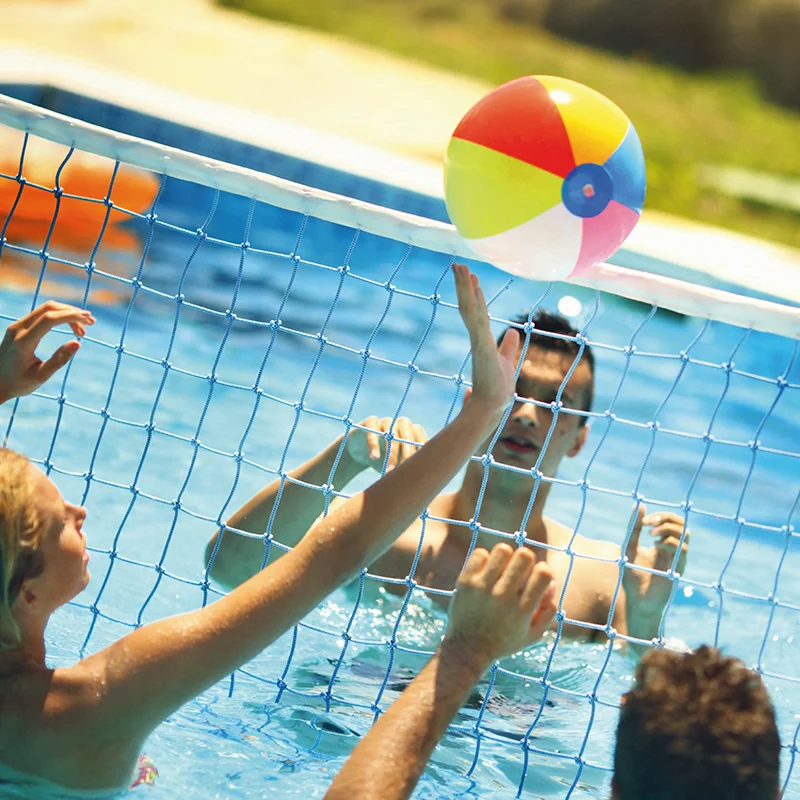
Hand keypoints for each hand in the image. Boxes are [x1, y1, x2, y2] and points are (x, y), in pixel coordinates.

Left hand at [0, 301, 94, 403]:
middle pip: (48, 308)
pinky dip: (59, 317)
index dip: (71, 316)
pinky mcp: (19, 327)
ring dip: (67, 313)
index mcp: (23, 341)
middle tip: (91, 322)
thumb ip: (59, 359)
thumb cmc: (18, 383)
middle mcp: (18, 329)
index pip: (49, 319)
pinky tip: (72, 327)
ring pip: (46, 309)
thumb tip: (78, 342)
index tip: (89, 320)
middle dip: (72, 312)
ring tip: (84, 328)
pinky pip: (42, 315)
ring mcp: (17, 326)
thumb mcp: (41, 376)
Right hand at [346, 416, 428, 471]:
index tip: (420, 468)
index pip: (421, 438)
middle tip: (403, 471)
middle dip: (406, 454)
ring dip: (390, 452)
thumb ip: (413, 468)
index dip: (421, 452)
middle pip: (407, 435)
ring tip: (387, 470)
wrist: (362, 453)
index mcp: (414, 432)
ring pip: (390, 433)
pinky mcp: (370, 422)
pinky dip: (373, 443)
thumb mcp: (400, 465)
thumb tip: (426, 483)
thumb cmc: (387, 460)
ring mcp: (386, 421)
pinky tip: (374, 457)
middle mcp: (402, 424)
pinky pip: (372, 429)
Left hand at [445, 543, 556, 663]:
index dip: (543, 569)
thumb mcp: (533, 635)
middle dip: (525, 558)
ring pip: (502, 550)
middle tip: (518, 569)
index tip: (535, 577)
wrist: (467, 650)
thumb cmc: (504, 641)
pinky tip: (485, 571)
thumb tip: (552, 582)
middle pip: (524, 555)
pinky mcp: (465, 582)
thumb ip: (549, 610)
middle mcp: (503, 597)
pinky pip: (481, 553)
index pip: (544, 574)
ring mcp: (482, 588)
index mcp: (523, 610)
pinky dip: (485, 559)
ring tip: (501, 568)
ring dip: (505, 556)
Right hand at [453, 263, 518, 415]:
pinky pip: (478, 321)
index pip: (476, 311)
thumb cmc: (498, 388)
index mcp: (482, 340)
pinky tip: (475, 289)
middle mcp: (477, 338)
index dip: (472, 293)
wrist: (492, 406)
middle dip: (463, 284)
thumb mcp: (508, 361)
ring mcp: (477, 342)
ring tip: (462, 269)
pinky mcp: (481, 348)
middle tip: (457, 264)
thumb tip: (514, 333)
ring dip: (466, 288)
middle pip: (468, 305)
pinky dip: (475, 304)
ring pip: (469, 309)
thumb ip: (509, 346)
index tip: (470, 275)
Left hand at [623, 505, 689, 621]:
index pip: (671, 522)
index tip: (644, 520)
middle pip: (682, 525)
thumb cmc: (633, 576)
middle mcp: (673, 550)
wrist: (637, 601)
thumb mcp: (630, 547)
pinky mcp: (678, 569)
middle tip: (650, 522)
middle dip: (667, 518)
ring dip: (668, 529)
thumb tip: (639, 504)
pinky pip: (682, 550)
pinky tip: (656, 545)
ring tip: (651, 534)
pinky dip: (670, 542)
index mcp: (663, 544)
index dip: (661, 516)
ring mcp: (677, 559)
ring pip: (685, 534)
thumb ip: (634, 528)